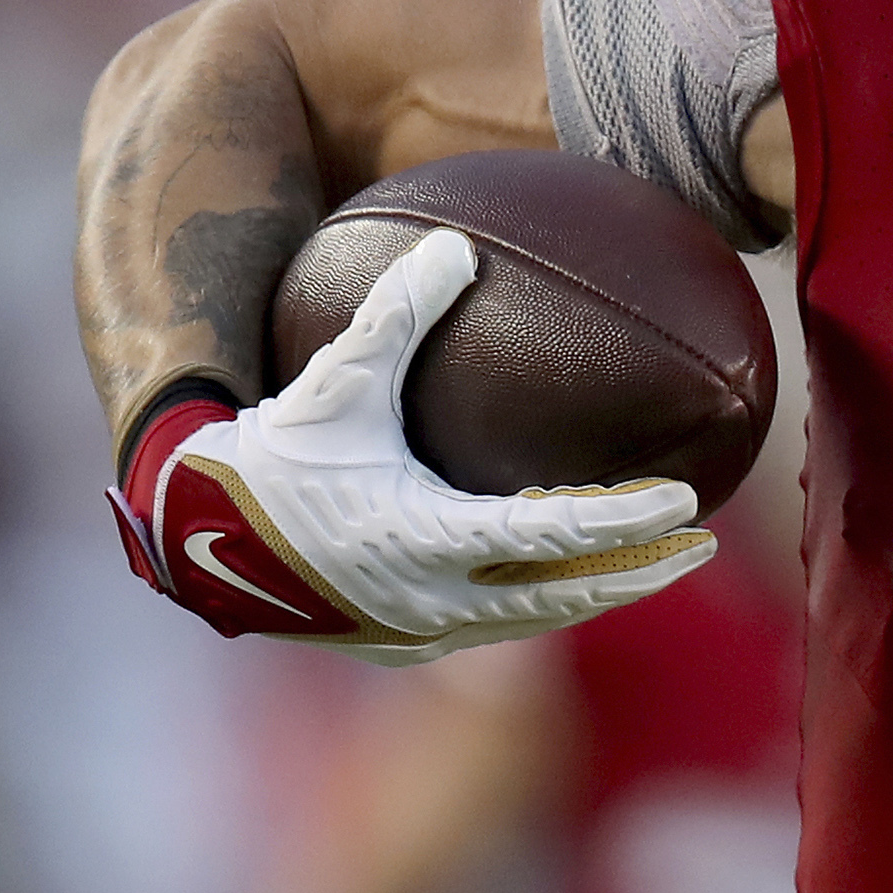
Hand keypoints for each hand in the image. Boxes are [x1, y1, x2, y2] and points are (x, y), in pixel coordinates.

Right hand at [114, 230, 712, 664]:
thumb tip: (456, 247)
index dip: (628, 520)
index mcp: (429, 537)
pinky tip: (557, 580)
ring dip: (594, 594)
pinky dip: (534, 604)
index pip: (556, 534)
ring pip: (532, 620)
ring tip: (648, 565)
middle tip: (701, 544)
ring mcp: (418, 632)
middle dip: (641, 572)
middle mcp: (434, 599)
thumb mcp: (334, 380)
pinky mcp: (398, 645)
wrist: (190, 542)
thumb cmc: (266, 453)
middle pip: (567, 595)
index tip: (686, 500)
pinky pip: (487, 627)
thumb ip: (396, 313)